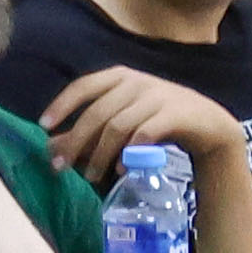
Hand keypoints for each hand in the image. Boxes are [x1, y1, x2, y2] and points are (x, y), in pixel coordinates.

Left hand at [38, 64, 243, 180]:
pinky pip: (144, 134)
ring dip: (100, 154)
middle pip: (97, 112)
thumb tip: (50, 146)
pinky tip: (121, 169)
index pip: (83, 86)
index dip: (62, 105)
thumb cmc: (157, 122)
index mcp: (120, 77)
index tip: (43, 127)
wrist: (208, 125)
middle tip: (61, 167)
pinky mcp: (175, 113)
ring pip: (117, 126)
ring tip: (91, 176)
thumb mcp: (122, 121)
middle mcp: (136, 82)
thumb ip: (89, 132)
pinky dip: (129, 153)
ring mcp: (157, 96)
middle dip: (75, 141)